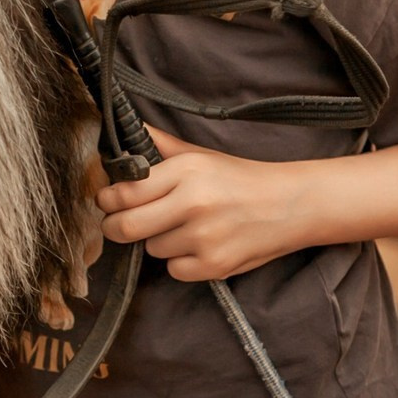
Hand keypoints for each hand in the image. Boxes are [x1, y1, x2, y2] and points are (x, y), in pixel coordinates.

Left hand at [96, 129, 305, 281]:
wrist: (292, 204)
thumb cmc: (241, 178)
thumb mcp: (200, 155)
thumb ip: (160, 145)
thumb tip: (128, 127)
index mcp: (186, 171)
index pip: (125, 192)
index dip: (107, 200)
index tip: (106, 201)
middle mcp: (193, 203)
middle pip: (127, 226)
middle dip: (114, 227)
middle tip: (117, 224)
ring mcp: (204, 237)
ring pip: (151, 248)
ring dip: (158, 241)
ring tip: (183, 227)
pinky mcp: (215, 265)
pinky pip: (174, 270)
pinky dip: (180, 262)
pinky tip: (199, 245)